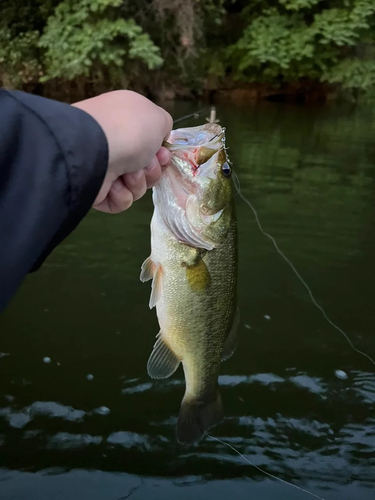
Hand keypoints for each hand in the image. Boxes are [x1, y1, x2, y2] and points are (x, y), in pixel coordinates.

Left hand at [72, 90, 171, 212]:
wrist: (95, 151)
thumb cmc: (129, 130)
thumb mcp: (157, 118)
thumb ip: (164, 126)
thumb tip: (156, 140)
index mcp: (125, 121)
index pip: (150, 144)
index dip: (161, 153)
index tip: (162, 155)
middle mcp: (115, 143)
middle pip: (146, 167)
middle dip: (152, 170)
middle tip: (145, 164)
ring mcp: (103, 167)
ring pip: (136, 185)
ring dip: (137, 181)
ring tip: (127, 173)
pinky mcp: (96, 189)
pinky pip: (121, 199)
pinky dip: (122, 194)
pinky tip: (114, 184)